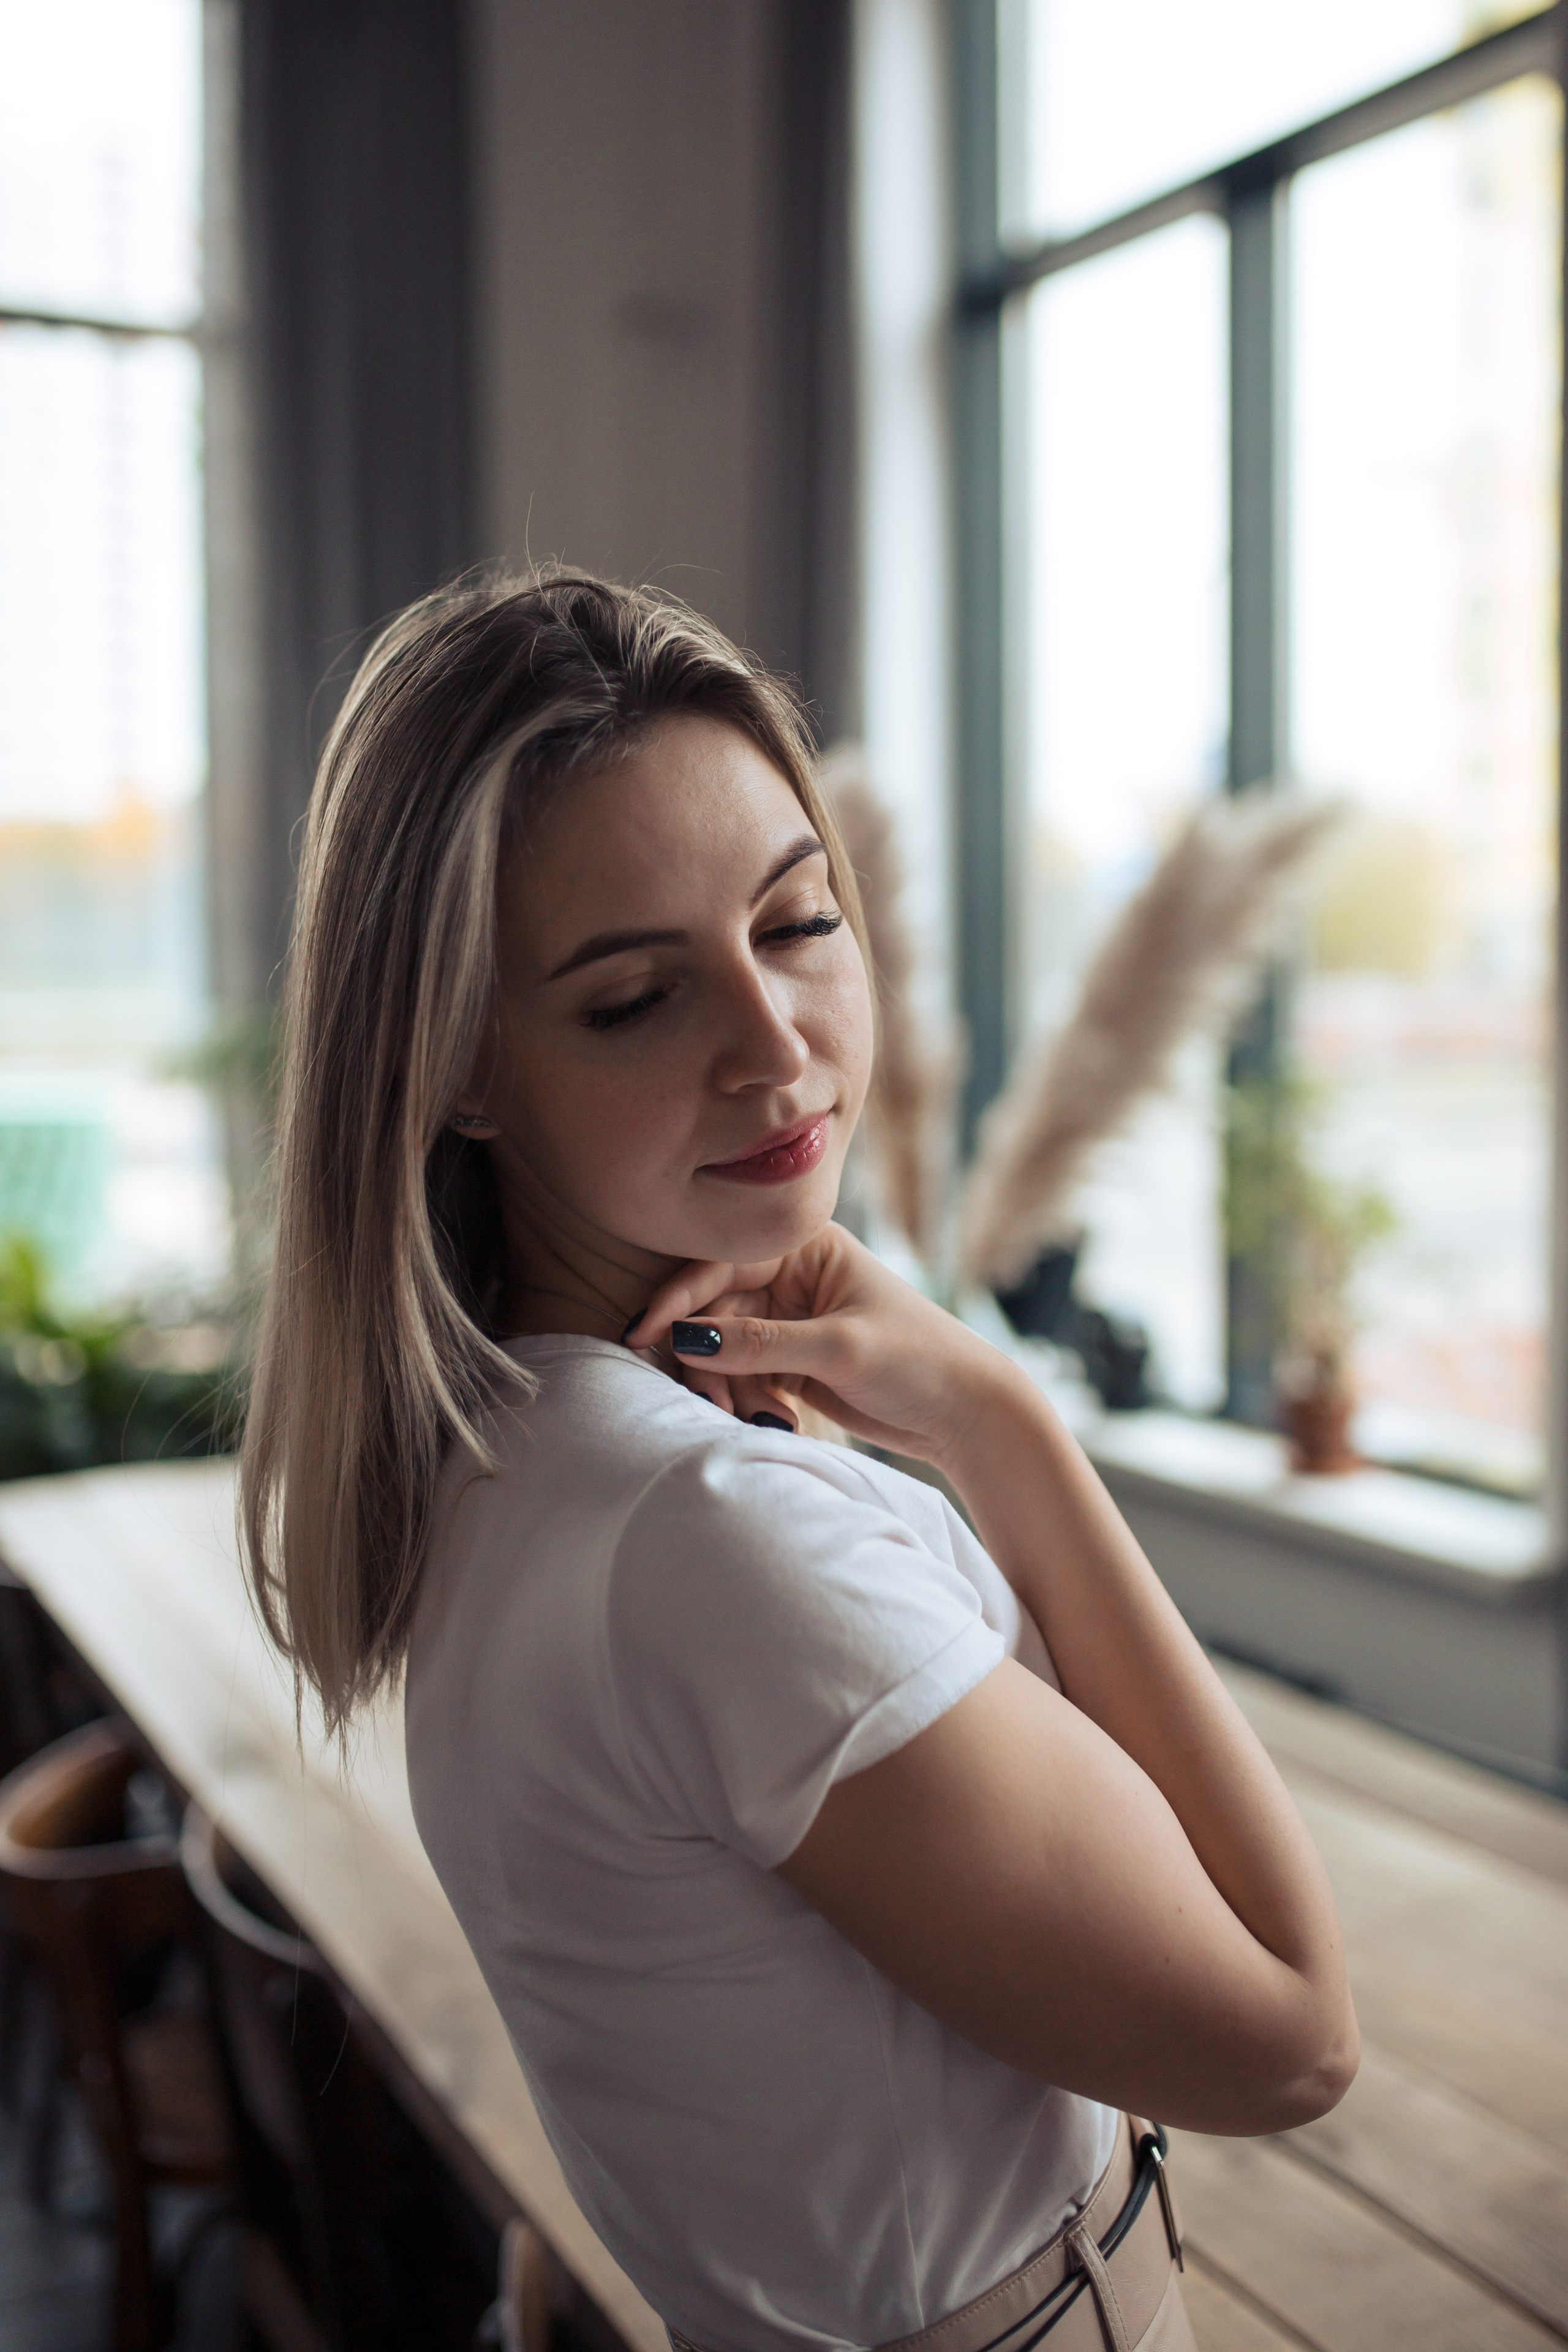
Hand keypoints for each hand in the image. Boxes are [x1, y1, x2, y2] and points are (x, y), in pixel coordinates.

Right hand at [627, 1224, 1018, 1464]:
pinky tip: (776, 1420)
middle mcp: (792, 1277)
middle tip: (711, 1399)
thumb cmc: (917, 1360)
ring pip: (724, 1350)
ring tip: (759, 1417)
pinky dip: (746, 1400)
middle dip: (707, 1358)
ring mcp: (789, 1322)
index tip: (645, 1334)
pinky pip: (743, 1377)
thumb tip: (687, 1340)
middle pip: (716, 1311)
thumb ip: (761, 1343)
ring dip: (727, 1386)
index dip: (681, 1299)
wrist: (964, 1413)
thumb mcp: (838, 1347)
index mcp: (807, 1247)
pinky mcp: (790, 1363)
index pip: (723, 1264)